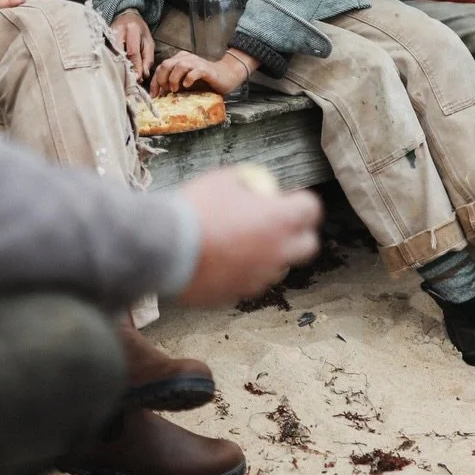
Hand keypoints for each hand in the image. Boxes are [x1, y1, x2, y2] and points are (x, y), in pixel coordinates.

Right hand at [111, 9, 155, 79]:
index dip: (135, 66)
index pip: (132, 52)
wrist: (126, 16)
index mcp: (132, 29)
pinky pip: (104, 55)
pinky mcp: (101, 40)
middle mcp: (117, 31)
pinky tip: (113, 72)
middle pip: (118, 54)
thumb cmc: (139, 31)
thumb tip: (142, 75)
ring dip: (116, 68)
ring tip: (121, 79)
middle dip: (124, 69)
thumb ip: (147, 58)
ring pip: (110, 55)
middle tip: (129, 81)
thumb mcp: (148, 42)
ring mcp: (106, 35)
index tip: (138, 79)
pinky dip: (109, 64)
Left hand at [149, 48, 254, 98]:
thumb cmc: (205, 81)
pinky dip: (188, 79)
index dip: (155, 81)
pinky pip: (194, 71)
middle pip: (166, 64)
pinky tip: (187, 86)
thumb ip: (174, 83)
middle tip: (165, 91)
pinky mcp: (206, 69)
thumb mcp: (185, 82)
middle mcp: (186, 58)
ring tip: (175, 90)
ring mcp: (196, 62)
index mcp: (179, 59)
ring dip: (173, 79)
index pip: (161, 67)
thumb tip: (160, 94)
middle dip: (161, 79)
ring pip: (178, 66)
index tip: (154, 94)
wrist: (226, 76)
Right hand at [172, 169, 322, 305]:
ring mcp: (259, 278)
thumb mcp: (224, 180)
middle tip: (276, 224)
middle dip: (297, 234)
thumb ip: (249, 183)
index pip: (311, 209)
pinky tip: (219, 259)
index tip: (285, 198)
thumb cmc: (195, 209)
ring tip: (240, 242)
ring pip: (277, 267)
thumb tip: (257, 185)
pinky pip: (249, 281)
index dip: (299, 202)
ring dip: (268, 255)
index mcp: (281, 220)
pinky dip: (242, 271)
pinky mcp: (238, 295)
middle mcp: (278, 253)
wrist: (163, 247)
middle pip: (307, 245)